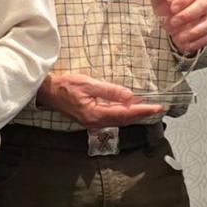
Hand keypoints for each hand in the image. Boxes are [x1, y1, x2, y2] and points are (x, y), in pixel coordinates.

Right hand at [36, 72, 164, 127]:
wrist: (48, 92)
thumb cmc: (66, 85)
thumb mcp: (89, 83)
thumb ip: (111, 91)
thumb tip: (130, 96)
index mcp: (96, 114)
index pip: (125, 113)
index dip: (143, 110)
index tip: (156, 108)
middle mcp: (96, 122)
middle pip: (124, 120)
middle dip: (142, 114)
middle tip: (157, 109)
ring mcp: (93, 123)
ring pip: (119, 121)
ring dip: (134, 115)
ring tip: (148, 109)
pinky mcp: (91, 120)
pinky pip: (113, 119)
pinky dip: (124, 115)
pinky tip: (129, 110)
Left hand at [146, 0, 206, 55]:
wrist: (175, 25)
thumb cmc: (169, 9)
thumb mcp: (160, 0)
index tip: (172, 7)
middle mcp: (203, 4)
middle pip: (203, 6)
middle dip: (187, 16)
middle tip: (172, 23)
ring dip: (191, 32)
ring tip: (176, 36)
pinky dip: (195, 43)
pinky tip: (183, 43)